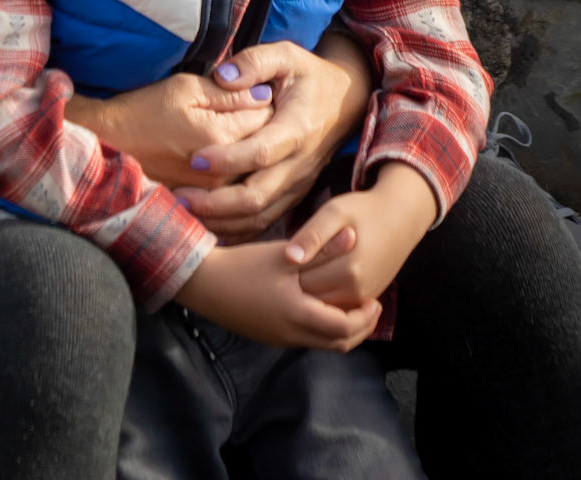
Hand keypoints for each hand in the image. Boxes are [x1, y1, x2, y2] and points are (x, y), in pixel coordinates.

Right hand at [66, 72, 272, 188]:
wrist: (107, 146)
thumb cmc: (142, 111)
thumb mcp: (184, 88)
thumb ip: (228, 93)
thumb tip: (264, 94)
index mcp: (221, 136)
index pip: (265, 116)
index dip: (261, 101)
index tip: (251, 94)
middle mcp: (222, 172)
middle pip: (262, 148)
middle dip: (261, 130)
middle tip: (244, 114)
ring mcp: (212, 195)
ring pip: (251, 173)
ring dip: (249, 156)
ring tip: (232, 138)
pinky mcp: (202, 208)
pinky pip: (233, 196)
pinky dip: (236, 180)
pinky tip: (225, 165)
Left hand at [172, 33, 372, 239]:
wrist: (346, 100)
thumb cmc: (307, 75)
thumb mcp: (286, 55)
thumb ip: (254, 61)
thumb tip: (222, 75)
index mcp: (297, 128)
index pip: (261, 152)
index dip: (228, 159)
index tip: (194, 159)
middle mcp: (300, 163)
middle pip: (258, 195)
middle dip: (216, 202)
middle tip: (179, 196)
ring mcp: (298, 184)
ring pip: (260, 216)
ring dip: (222, 221)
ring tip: (185, 213)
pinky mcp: (294, 196)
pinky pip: (265, 222)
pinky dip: (236, 231)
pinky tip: (207, 227)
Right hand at [177, 241, 381, 352]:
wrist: (203, 283)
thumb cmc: (243, 266)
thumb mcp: (284, 254)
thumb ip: (321, 248)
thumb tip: (354, 236)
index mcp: (299, 316)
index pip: (345, 329)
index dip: (365, 317)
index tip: (376, 300)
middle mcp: (293, 334)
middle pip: (338, 344)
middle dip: (360, 329)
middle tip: (371, 309)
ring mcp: (280, 338)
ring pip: (323, 344)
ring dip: (342, 330)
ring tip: (350, 307)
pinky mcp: (269, 336)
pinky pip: (306, 339)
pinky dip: (323, 329)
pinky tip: (321, 307)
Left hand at [287, 163, 437, 309]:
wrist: (400, 218)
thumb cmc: (363, 210)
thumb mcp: (335, 212)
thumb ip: (312, 235)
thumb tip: (288, 257)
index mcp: (348, 270)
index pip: (302, 281)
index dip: (288, 268)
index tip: (284, 252)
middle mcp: (358, 291)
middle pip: (311, 296)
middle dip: (297, 281)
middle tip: (291, 258)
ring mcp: (364, 298)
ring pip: (323, 302)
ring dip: (310, 288)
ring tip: (305, 263)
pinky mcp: (367, 298)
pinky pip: (337, 303)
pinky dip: (325, 291)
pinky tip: (321, 270)